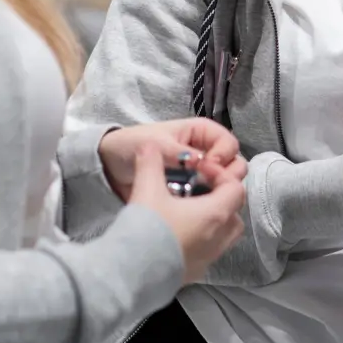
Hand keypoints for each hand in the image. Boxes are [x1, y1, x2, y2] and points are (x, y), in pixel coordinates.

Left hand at [100, 120, 243, 202]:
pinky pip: (209, 199)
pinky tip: (197, 210)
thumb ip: (178, 152)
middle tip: (211, 187)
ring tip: (203, 200)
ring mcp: (200, 174)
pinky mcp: (192, 192)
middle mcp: (205, 152)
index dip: (223, 155)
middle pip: (233, 164)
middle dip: (227, 176)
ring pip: (224, 184)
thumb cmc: (131, 145)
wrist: (109, 166)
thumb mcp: (154, 144)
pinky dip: (207, 204)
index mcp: (200, 133)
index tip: (209, 168)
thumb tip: (202, 162)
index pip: (228, 142)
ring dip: (219, 192)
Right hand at [126, 142, 246, 285]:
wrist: (130, 275)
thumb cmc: (146, 231)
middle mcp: (218, 238)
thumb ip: (150, 164)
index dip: (220, 174)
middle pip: (235, 212)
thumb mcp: (146, 190)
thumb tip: (149, 147)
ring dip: (216, 220)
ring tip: (192, 211)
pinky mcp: (196, 272)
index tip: (200, 170)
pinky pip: (211, 251)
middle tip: (198, 189)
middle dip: (222, 197)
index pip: (235, 188)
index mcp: (214, 214)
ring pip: (227, 234)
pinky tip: (181, 233)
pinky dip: (205, 239)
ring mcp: (209, 258)